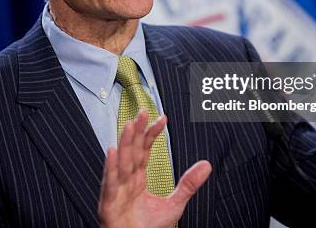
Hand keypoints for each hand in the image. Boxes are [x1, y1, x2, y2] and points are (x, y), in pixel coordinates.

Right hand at [98, 110, 211, 227]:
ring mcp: (117, 190)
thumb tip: (207, 165)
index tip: (162, 118)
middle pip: (131, 151)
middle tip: (142, 111)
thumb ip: (188, 184)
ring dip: (124, 143)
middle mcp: (126, 180)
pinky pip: (110, 183)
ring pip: (121, 162)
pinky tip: (112, 151)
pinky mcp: (108, 203)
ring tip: (129, 124)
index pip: (145, 150)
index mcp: (138, 178)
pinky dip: (110, 167)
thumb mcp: (174, 204)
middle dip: (137, 131)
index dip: (151, 134)